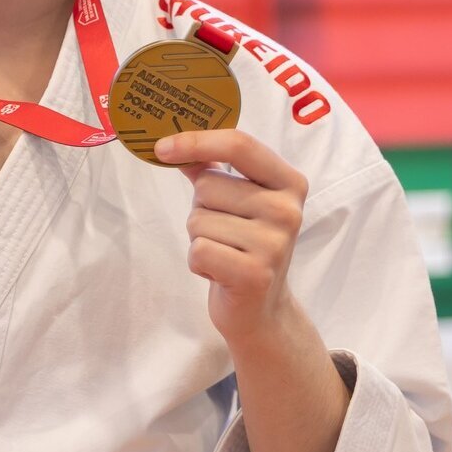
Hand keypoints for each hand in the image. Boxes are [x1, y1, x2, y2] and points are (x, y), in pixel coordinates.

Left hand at [153, 130, 308, 345]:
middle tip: (224, 231)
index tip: (162, 147)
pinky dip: (198, 262)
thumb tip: (172, 143)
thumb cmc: (244, 246)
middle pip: (208, 185)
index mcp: (289, 182)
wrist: (262, 309)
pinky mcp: (254, 274)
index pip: (239, 145)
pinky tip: (219, 271)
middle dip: (201, 208)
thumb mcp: (237, 201)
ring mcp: (274, 243)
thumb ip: (210, 169)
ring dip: (199, 237)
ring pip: (198, 219)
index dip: (196, 141)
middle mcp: (288, 210)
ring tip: (225, 252)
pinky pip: (198, 250)